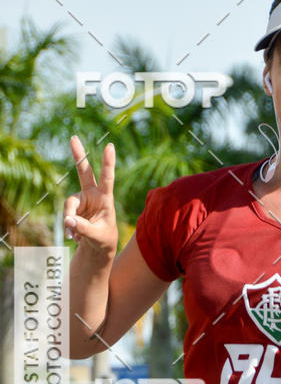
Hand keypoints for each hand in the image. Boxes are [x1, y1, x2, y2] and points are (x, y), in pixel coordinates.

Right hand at [63, 135, 117, 257]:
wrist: (98, 245)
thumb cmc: (104, 238)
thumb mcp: (97, 236)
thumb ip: (83, 228)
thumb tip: (67, 220)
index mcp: (105, 198)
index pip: (107, 178)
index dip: (108, 163)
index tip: (110, 146)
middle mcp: (93, 195)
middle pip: (84, 172)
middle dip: (78, 155)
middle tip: (73, 138)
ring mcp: (81, 199)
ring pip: (69, 205)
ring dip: (70, 221)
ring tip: (74, 236)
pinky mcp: (73, 207)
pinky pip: (66, 215)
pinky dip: (68, 227)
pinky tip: (74, 237)